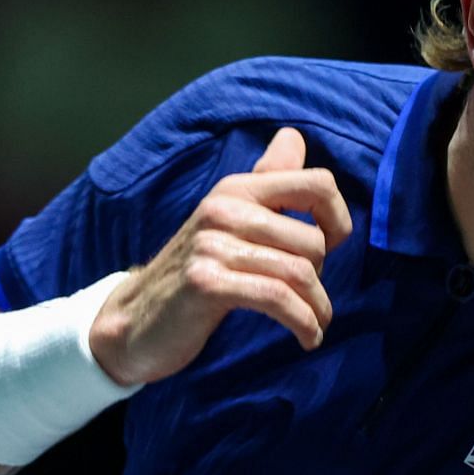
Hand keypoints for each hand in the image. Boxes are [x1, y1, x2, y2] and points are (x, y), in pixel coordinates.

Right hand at [88, 127, 352, 385]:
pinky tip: (307, 337)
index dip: (338, 218)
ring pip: (299, 271)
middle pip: (313, 240)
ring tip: (315, 325)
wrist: (135, 319)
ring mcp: (212, 245)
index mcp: (236, 189)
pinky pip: (277, 298)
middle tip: (308, 300)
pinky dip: (303, 322)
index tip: (332, 249)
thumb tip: (293, 136)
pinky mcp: (206, 282)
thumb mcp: (227, 219)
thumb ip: (265, 180)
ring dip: (317, 308)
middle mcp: (225, 208)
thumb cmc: (194, 270)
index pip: (316, 183)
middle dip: (321, 279)